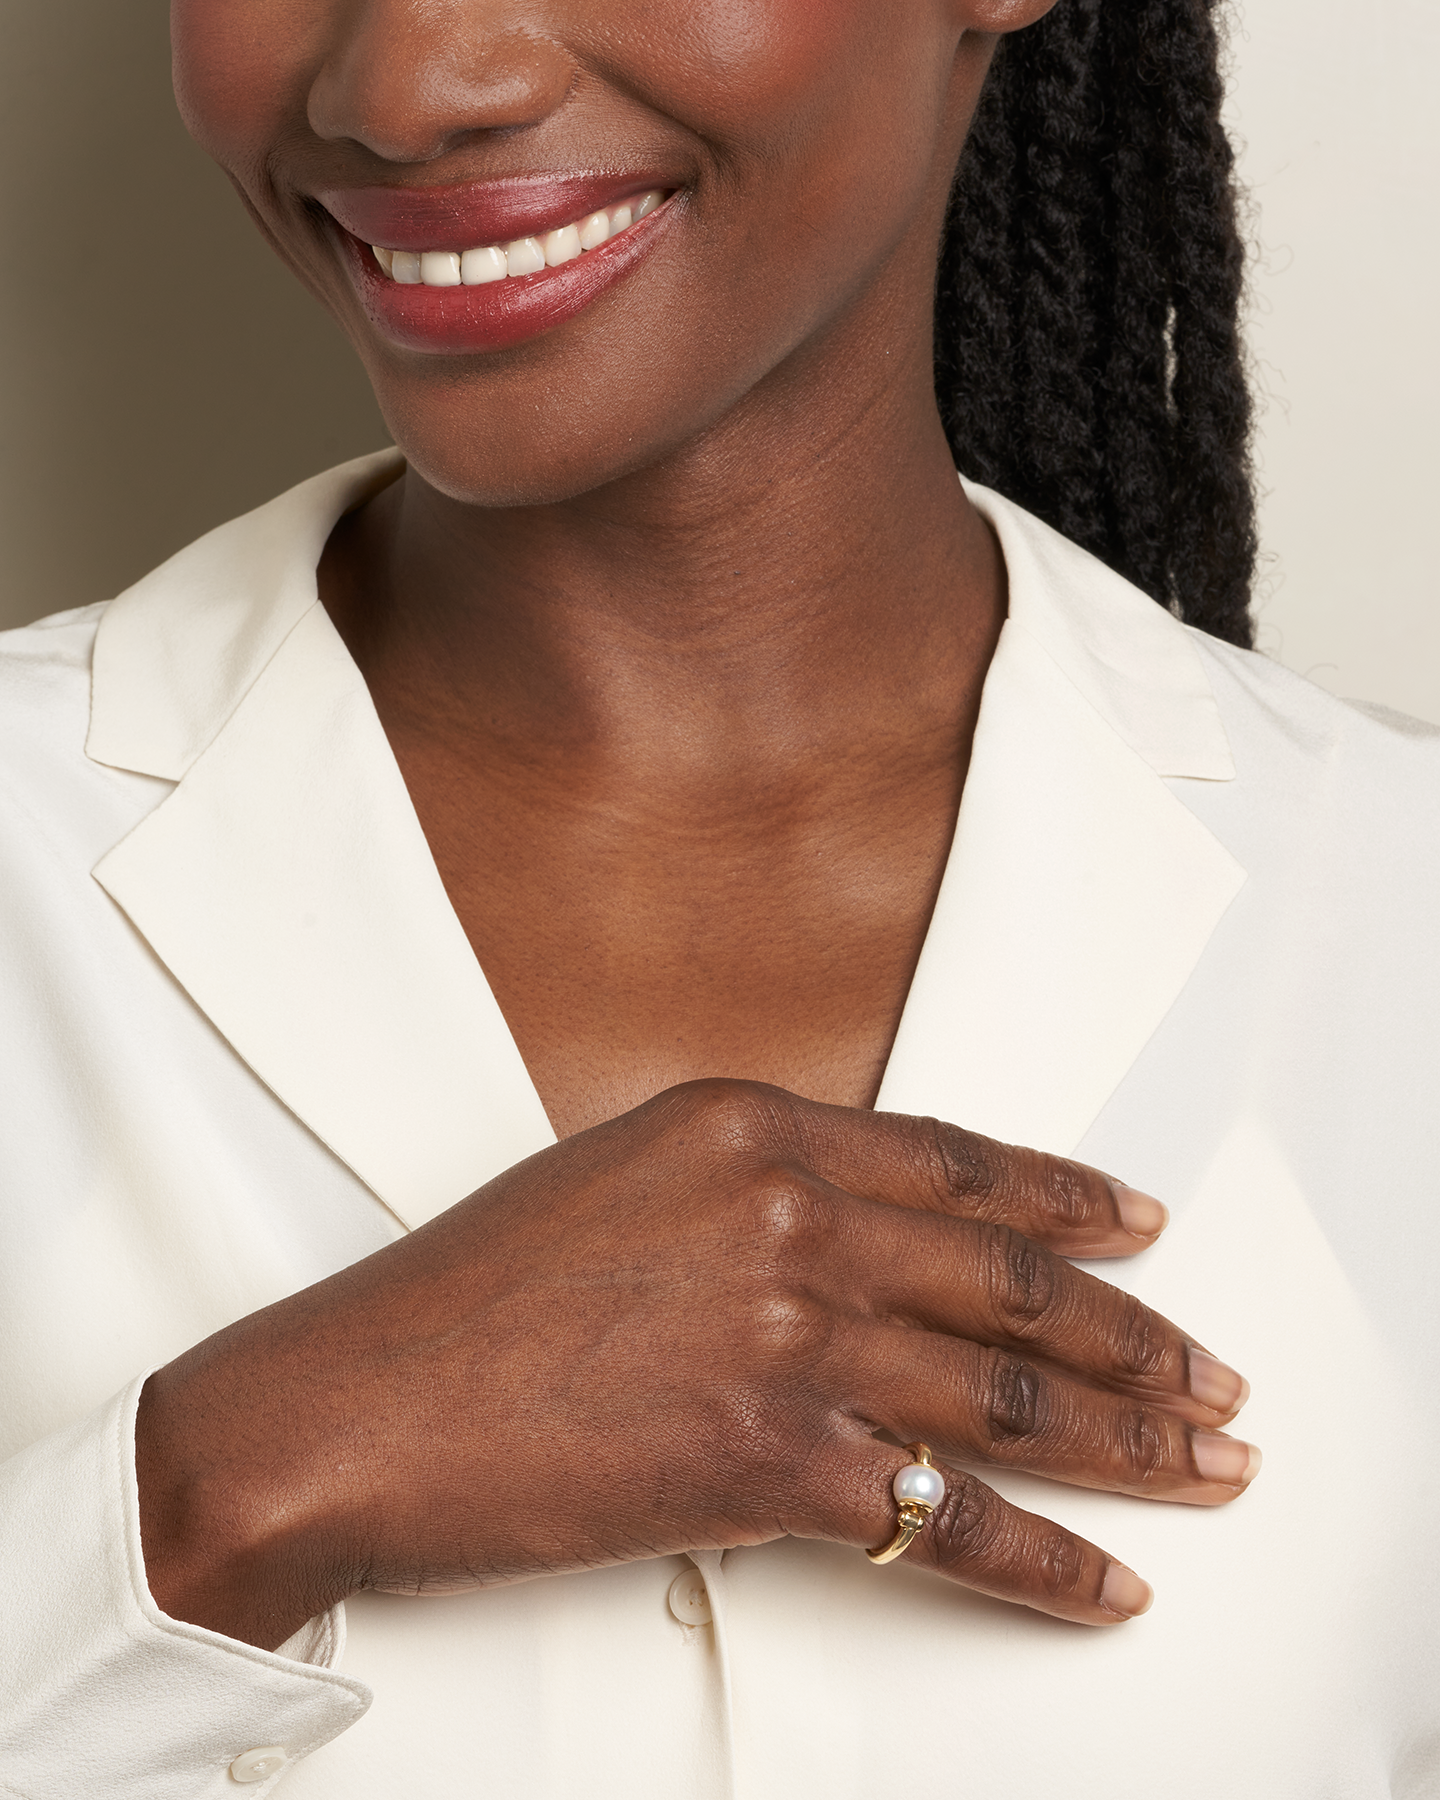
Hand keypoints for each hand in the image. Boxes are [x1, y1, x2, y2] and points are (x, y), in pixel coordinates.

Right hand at [135, 1080, 1255, 1649]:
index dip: (1069, 1200)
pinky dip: (1045, 1566)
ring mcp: (791, 1338)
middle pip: (1013, 1283)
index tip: (1141, 1227)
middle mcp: (790, 1216)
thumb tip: (862, 1234)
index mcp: (752, 1128)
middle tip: (1210, 1372)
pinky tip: (1107, 1584)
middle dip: (1136, 1337)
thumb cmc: (467, 1295)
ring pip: (1011, 1398)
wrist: (358, 1401)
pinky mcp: (775, 1466)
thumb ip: (751, 1184)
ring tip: (1205, 1463)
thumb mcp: (618, 1175)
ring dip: (1132, 1442)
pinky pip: (951, 1524)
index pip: (959, 1161)